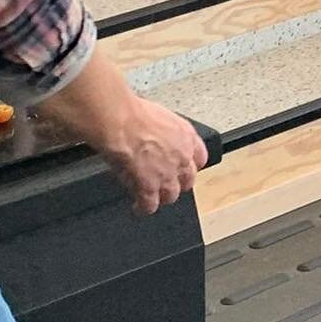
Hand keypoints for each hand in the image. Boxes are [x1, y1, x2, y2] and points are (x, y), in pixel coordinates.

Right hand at [93, 95, 209, 216]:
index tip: (182, 169)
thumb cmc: (134, 113)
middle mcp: (182, 156)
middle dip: (176, 183)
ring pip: (171, 195)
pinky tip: (138, 206)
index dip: (189, 166)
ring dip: (161, 197)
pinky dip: (143, 208)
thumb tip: (161, 143)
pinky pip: (150, 206)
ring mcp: (167, 174)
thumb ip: (168, 135)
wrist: (121, 122)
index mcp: (187, 136)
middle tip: (164, 183)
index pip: (200, 158)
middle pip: (187, 180)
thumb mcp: (161, 118)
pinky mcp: (149, 188)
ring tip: (151, 196)